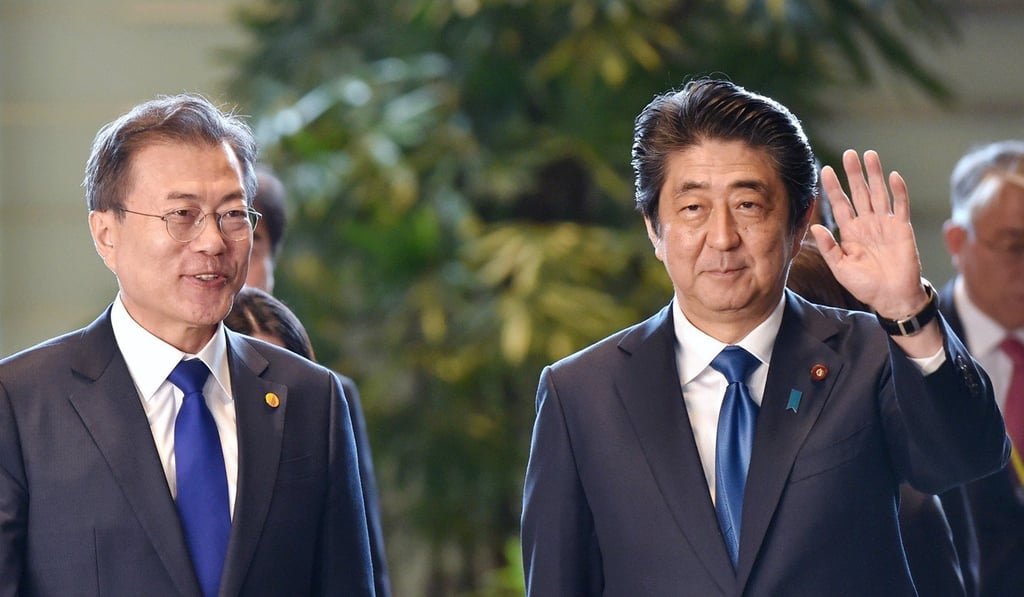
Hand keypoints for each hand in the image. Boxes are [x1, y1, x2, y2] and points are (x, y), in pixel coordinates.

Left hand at [810, 149, 928, 318]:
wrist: (892, 297)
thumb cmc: (865, 286)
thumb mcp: (840, 268)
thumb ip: (829, 247)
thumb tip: (815, 227)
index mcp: (850, 232)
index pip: (840, 204)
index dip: (833, 187)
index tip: (824, 170)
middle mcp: (867, 223)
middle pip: (859, 192)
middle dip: (853, 173)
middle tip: (848, 153)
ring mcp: (885, 224)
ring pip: (879, 193)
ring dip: (874, 175)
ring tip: (869, 155)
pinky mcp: (902, 228)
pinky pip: (901, 206)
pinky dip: (898, 191)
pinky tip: (892, 176)